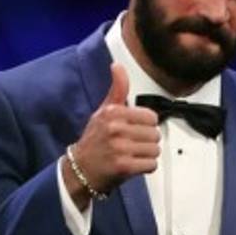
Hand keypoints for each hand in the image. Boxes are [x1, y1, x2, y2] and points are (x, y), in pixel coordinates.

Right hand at [64, 62, 159, 204]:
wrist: (80, 169)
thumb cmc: (94, 140)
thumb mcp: (104, 110)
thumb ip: (117, 89)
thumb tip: (117, 66)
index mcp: (113, 112)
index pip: (151, 117)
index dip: (146, 125)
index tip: (134, 130)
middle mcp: (116, 128)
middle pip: (155, 134)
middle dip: (147, 141)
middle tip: (132, 145)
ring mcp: (120, 148)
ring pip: (155, 150)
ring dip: (147, 155)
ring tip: (132, 154)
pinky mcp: (124, 166)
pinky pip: (151, 164)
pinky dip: (146, 167)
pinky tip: (133, 164)